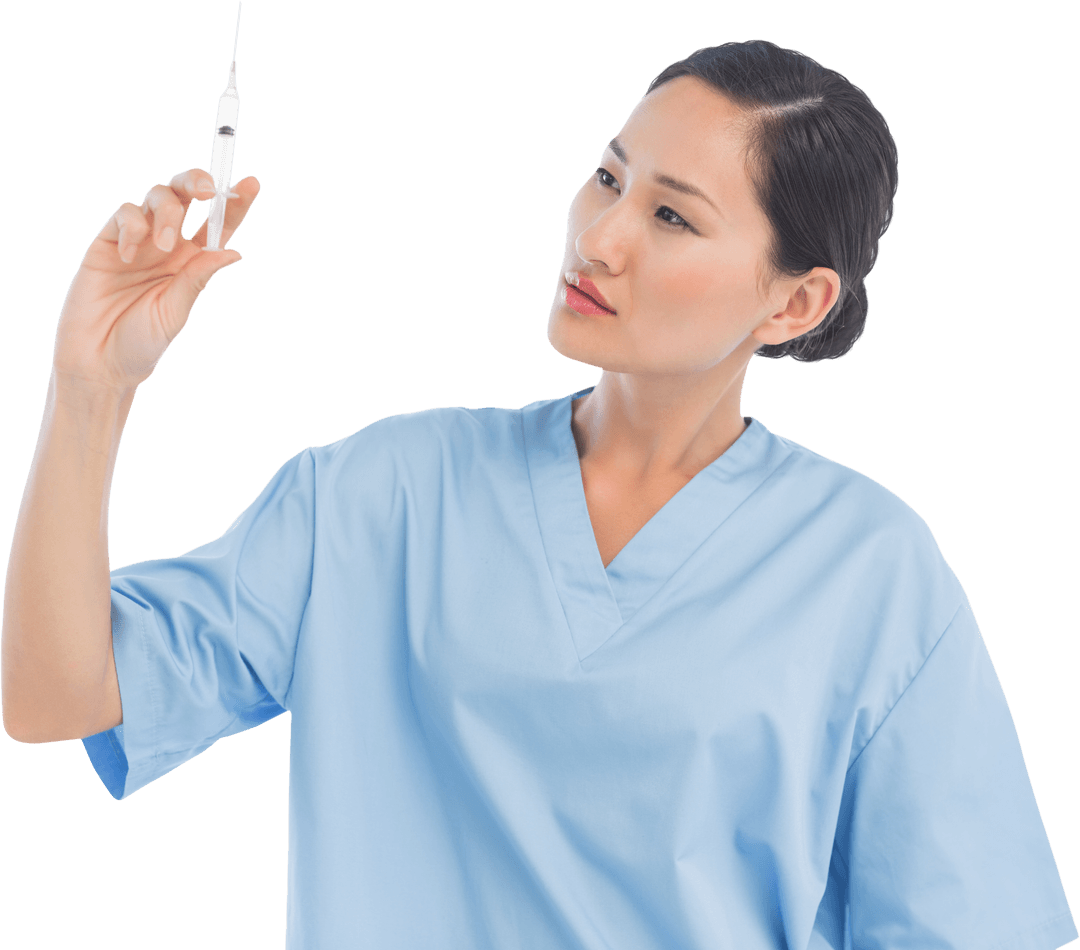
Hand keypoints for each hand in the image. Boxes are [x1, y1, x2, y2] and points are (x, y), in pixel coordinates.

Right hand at [52, 168, 259, 392]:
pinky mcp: (107, 241)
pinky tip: (128, 255)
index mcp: (193, 262)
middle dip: (198, 182)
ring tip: (164, 246)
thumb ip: (197, 278)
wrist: (98, 360)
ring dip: (166, 211)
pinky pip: (124, 214)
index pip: (218, 226)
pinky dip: (131, 226)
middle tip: (206, 191)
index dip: (235, 204)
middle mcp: (168, 245)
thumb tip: (233, 251)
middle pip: (186, 196)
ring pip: (157, 196)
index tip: (252, 184)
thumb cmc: (142, 343)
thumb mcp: (176, 311)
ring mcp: (138, 241)